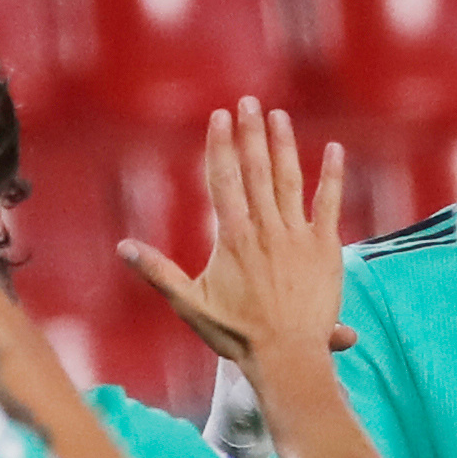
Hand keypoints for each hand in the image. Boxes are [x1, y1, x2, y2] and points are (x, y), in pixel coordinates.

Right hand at [121, 99, 348, 370]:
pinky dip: (332, 175)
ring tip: (279, 116)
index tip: (220, 116)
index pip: (224, 178)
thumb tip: (123, 248)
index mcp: (232, 236)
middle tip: (249, 102)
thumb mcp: (189, 303)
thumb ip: (157, 271)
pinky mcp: (325, 247)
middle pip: (256, 169)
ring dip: (284, 144)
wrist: (287, 355)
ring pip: (290, 178)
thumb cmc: (236, 334)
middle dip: (251, 132)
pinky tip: (334, 149)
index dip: (221, 145)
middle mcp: (265, 227)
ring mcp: (297, 235)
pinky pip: (329, 203)